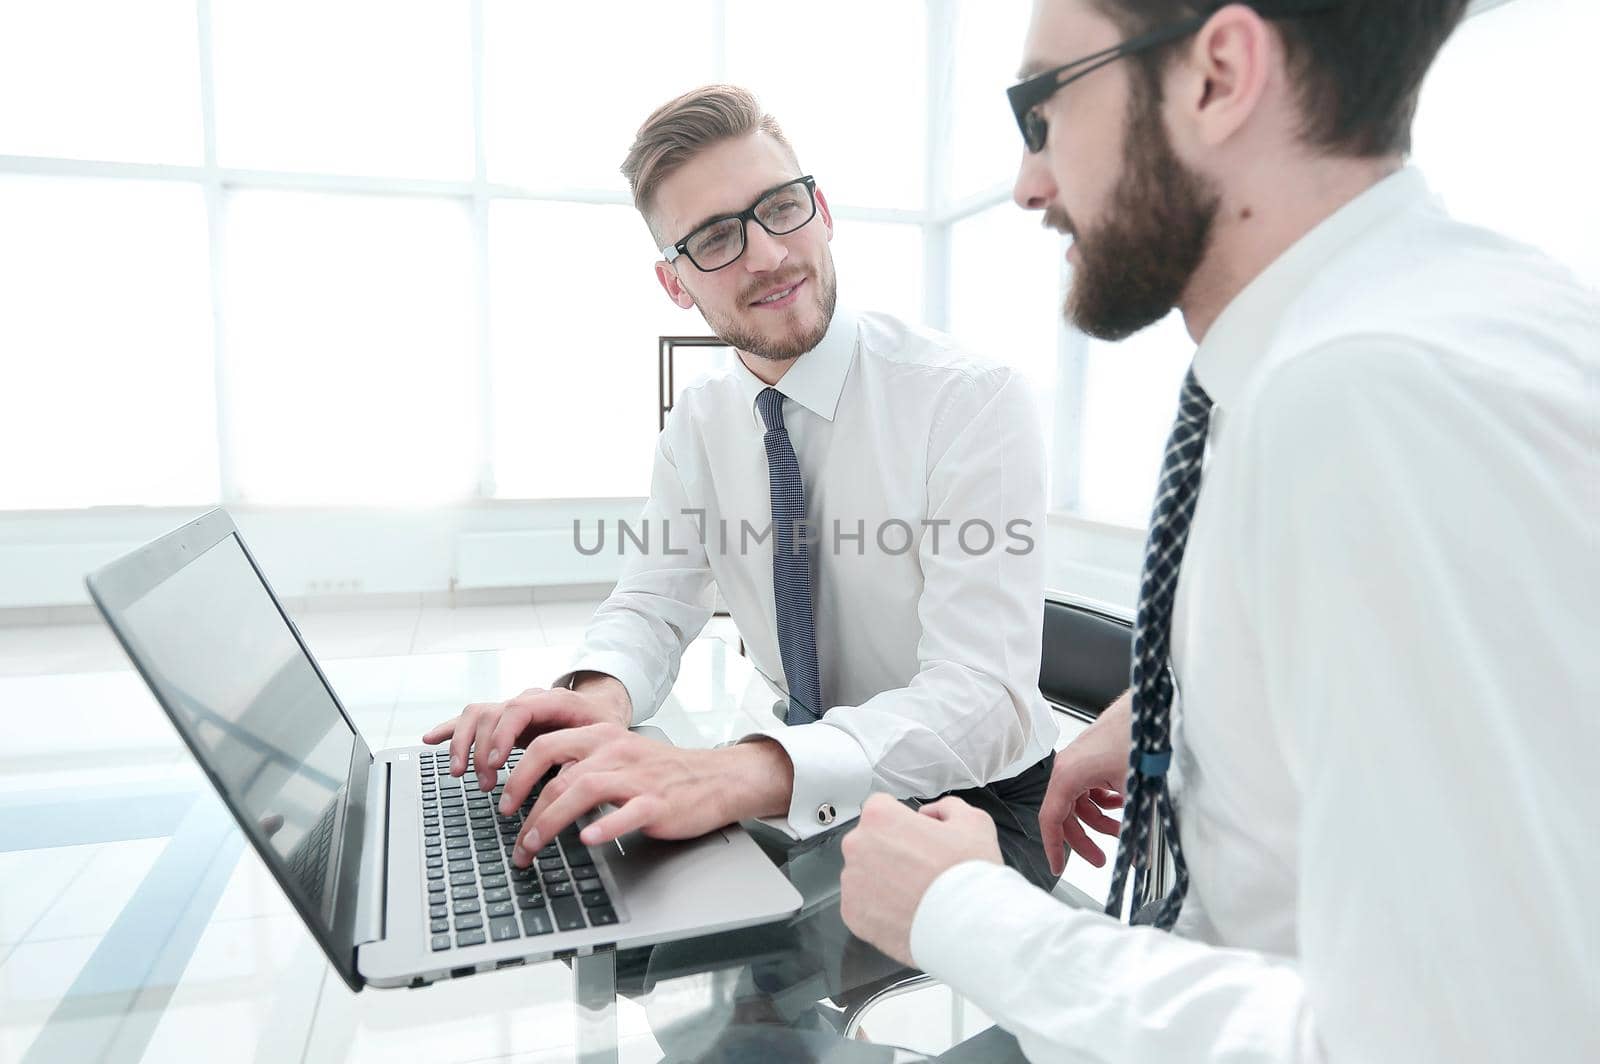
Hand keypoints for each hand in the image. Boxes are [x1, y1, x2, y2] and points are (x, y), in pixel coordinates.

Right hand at [420, 673, 630, 791]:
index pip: (517, 710)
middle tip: (487, 785)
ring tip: (460, 773)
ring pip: (476, 715)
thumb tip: (564, 773)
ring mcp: (512, 706)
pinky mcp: (502, 718)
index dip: (502, 736)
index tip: (496, 764)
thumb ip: (583, 752)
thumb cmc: (602, 724)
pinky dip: (449, 729)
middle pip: (491, 714)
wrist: (601, 709)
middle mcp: (528, 699)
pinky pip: (469, 718)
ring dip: (463, 745)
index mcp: (554, 700)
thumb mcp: (603, 737)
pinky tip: (430, 740)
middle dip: (482, 751)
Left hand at [500, 726, 793, 864]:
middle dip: (526, 804)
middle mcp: (615, 751)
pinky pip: (626, 812)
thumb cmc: (663, 773)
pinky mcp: (657, 802)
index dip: (517, 773)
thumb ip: (582, 765)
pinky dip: (604, 826)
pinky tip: (588, 839)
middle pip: (557, 771)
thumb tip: (538, 791)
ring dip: (550, 820)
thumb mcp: (619, 756)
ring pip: (583, 791)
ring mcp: (637, 777)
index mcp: (601, 736)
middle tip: (512, 833)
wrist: (716, 778)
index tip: (502, 802)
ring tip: (533, 846)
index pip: (546, 746)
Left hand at [839, 794, 1002, 966]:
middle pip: (870, 841)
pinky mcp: (852, 914)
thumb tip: (931, 814)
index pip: (882, 808)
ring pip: (865, 874)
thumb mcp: (973, 822)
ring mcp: (852, 882)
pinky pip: (862, 904)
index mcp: (880, 817)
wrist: (966, 928)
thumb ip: (947, 807)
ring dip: (883, 880)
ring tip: (916, 893)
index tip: (917, 837)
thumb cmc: (967, 876)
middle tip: (921, 868)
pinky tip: (906, 910)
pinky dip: (879, 908)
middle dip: (891, 851)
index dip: (904, 821)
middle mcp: (858, 846)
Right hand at [1038, 691, 1129, 875]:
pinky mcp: (1091, 759)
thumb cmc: (1133, 737)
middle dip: (1085, 840)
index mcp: (1068, 775)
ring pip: (1081, 804)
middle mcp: (1068, 768)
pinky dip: (1104, 803)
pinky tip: (1121, 805)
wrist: (1146, 709)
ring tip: (1121, 832)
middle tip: (1100, 859)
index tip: (1058, 866)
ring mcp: (1079, 763)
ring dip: (1100, 821)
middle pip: (1067, 815)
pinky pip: (1090, 790)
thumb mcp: (1133, 789)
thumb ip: (1133, 826)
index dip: (1054, 848)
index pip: (1051, 820)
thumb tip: (1139, 854)